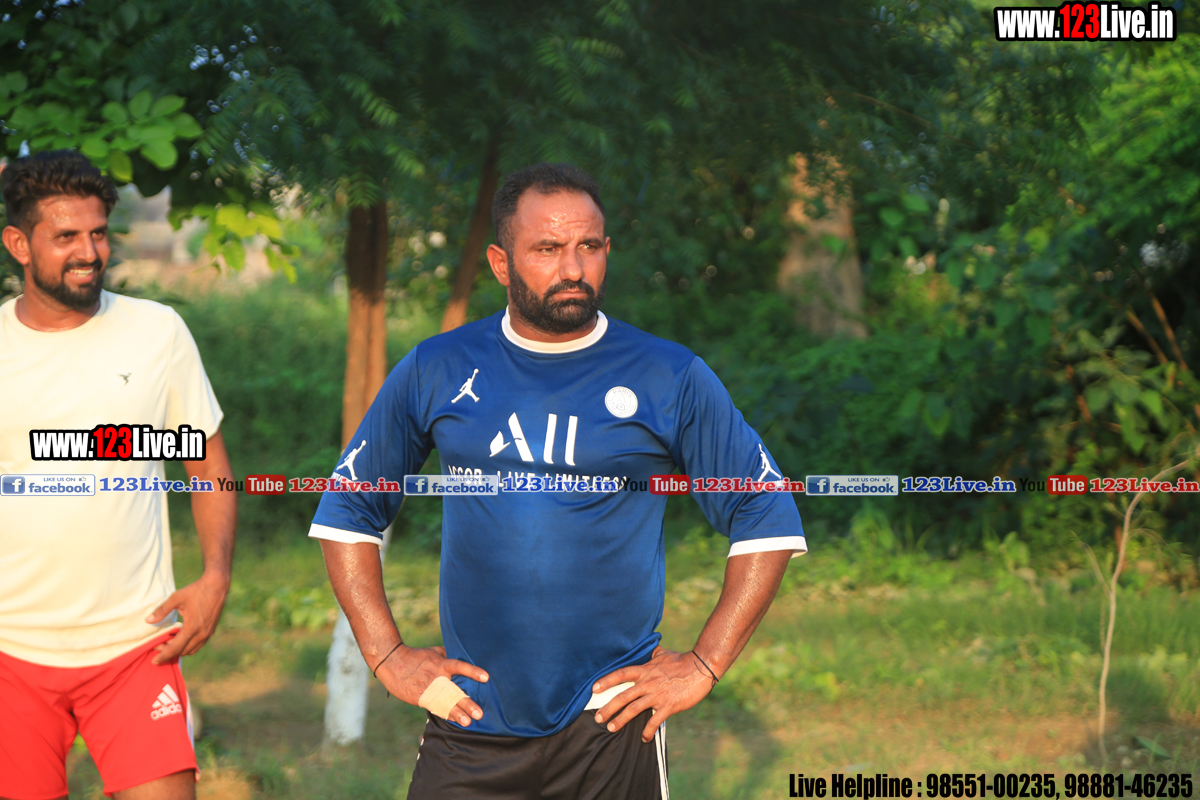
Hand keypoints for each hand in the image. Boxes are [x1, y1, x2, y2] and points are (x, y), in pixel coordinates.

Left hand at [145, 571, 229, 664]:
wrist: (217, 585)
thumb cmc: (196, 590)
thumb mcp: (176, 598)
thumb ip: (162, 611)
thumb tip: (148, 621)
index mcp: (192, 627)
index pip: (175, 648)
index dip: (164, 656)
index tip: (155, 660)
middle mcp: (201, 633)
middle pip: (182, 652)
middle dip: (169, 652)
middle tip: (158, 646)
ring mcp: (208, 633)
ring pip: (191, 650)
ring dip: (179, 650)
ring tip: (168, 643)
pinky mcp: (211, 631)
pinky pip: (197, 645)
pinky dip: (187, 646)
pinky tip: (180, 638)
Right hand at [377, 644, 489, 726]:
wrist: (392, 662)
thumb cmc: (417, 656)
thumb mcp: (434, 651)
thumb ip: (449, 654)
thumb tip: (464, 655)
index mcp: (442, 664)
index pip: (460, 666)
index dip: (473, 672)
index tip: (486, 678)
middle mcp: (437, 677)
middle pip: (454, 692)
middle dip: (467, 703)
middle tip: (479, 714)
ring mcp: (428, 689)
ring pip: (445, 703)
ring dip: (456, 714)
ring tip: (467, 722)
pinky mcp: (419, 698)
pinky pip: (435, 707)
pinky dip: (445, 714)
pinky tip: (455, 720)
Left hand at [592, 646, 714, 741]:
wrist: (701, 668)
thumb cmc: (681, 660)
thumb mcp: (662, 653)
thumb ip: (651, 653)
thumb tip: (646, 645)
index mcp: (645, 670)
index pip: (621, 675)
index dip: (606, 681)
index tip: (594, 689)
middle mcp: (647, 683)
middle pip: (623, 696)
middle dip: (608, 708)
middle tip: (598, 718)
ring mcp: (657, 695)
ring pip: (634, 710)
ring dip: (621, 720)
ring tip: (611, 728)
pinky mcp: (669, 706)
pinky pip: (654, 721)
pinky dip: (647, 731)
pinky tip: (644, 738)